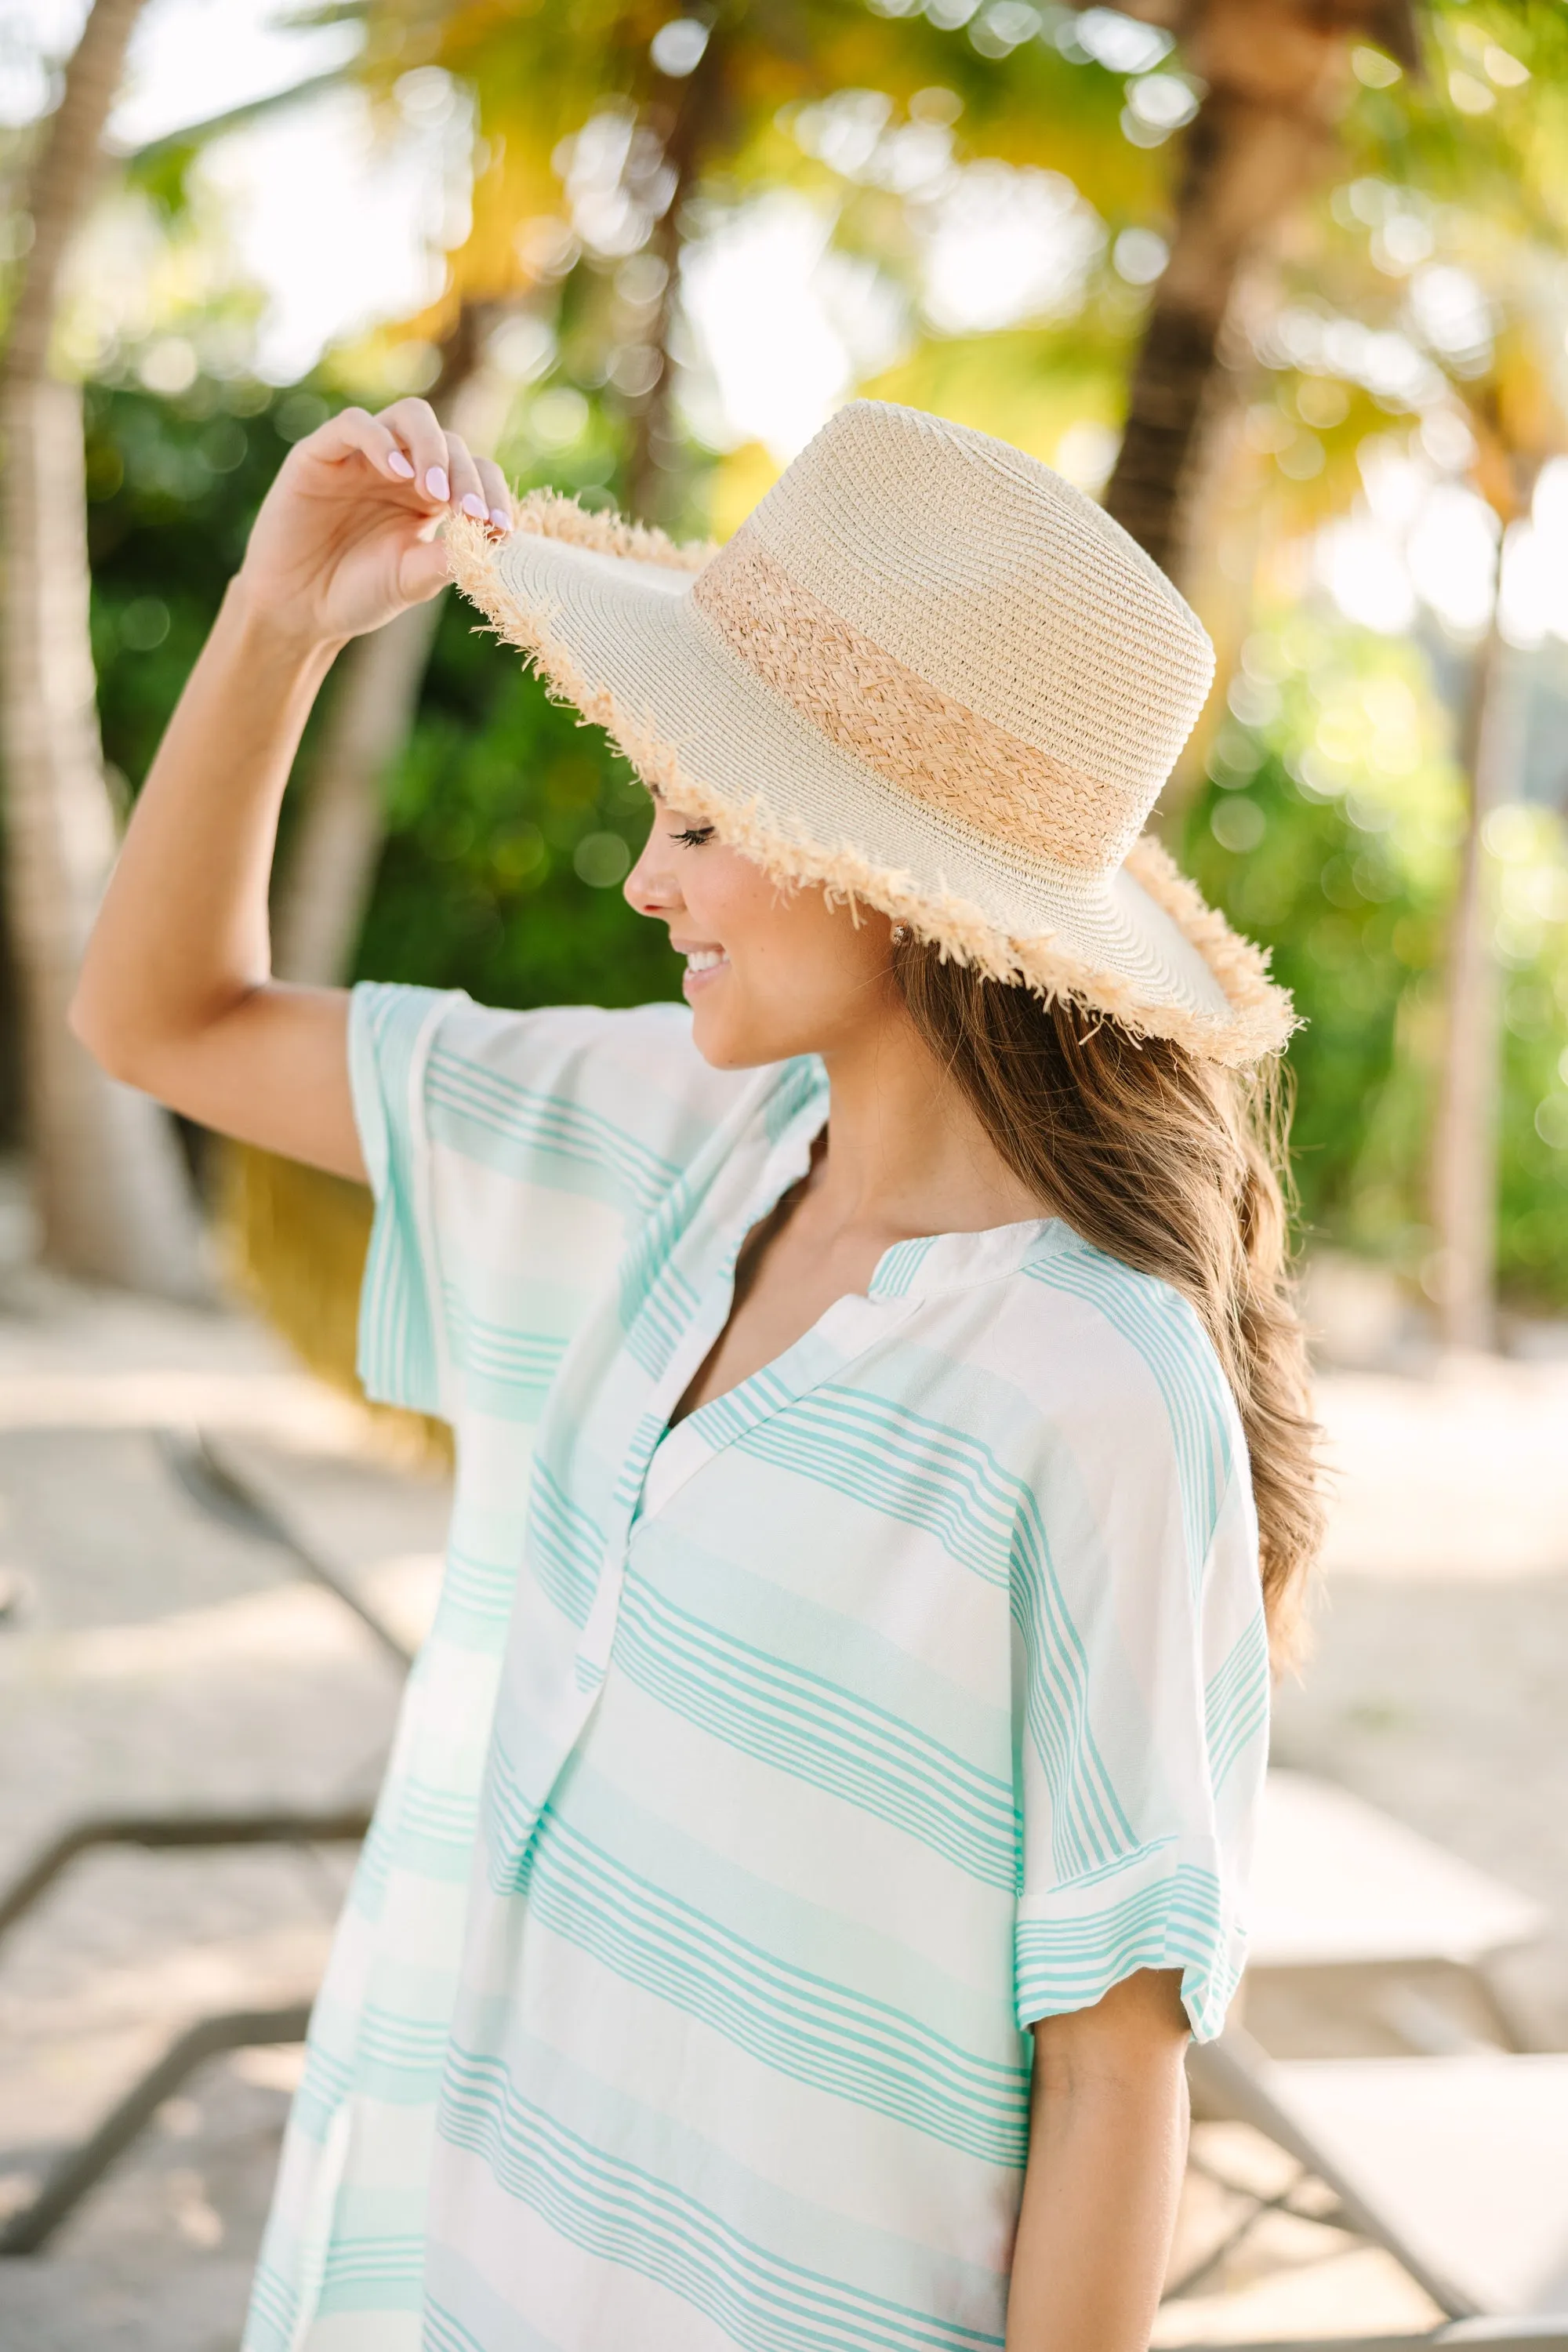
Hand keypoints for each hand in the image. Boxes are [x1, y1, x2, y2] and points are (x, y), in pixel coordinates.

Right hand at [233, 396, 512, 650]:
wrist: (297, 611)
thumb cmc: (356, 594)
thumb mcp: (411, 580)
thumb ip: (446, 558)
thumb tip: (492, 541)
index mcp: (431, 496)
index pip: (475, 473)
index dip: (492, 494)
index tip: (503, 531)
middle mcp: (402, 468)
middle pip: (449, 442)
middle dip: (466, 476)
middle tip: (471, 514)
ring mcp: (363, 456)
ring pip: (410, 418)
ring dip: (431, 448)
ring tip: (434, 491)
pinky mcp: (321, 453)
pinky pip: (354, 426)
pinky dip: (379, 440)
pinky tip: (396, 471)